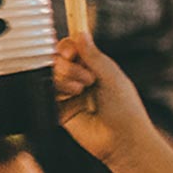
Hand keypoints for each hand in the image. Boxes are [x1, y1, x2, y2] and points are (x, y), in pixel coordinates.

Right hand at [54, 34, 154, 165]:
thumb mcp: (112, 76)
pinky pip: (47, 91)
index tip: (72, 52)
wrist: (122, 139)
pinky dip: (59, 89)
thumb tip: (80, 33)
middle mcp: (80, 79)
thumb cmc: (125, 109)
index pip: (72, 48)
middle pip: (57, 58)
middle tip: (88, 78)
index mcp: (94, 68)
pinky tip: (73, 97)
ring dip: (65, 77)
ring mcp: (69, 93)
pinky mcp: (59, 108)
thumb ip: (93, 55)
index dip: (67, 47)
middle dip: (68, 65)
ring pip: (51, 73)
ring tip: (82, 90)